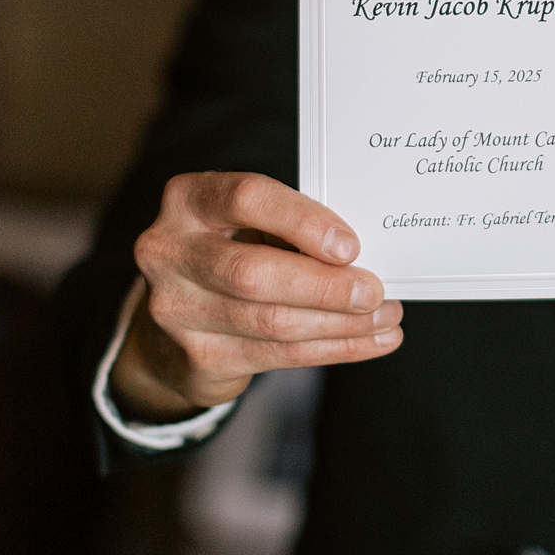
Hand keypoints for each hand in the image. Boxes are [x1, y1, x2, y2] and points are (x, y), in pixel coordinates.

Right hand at [109, 171, 402, 420]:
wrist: (175, 324)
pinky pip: (278, 355)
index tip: (350, 246)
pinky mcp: (198, 355)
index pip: (246, 198)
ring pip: (271, 321)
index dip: (302, 221)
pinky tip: (369, 341)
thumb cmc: (233, 252)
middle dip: (325, 285)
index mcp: (188, 200)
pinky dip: (333, 349)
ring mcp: (176, 308)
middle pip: (254, 272)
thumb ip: (291, 228)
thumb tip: (364, 255)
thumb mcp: (248, 224)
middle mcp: (169, 251)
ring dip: (340, 323)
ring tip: (385, 317)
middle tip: (375, 291)